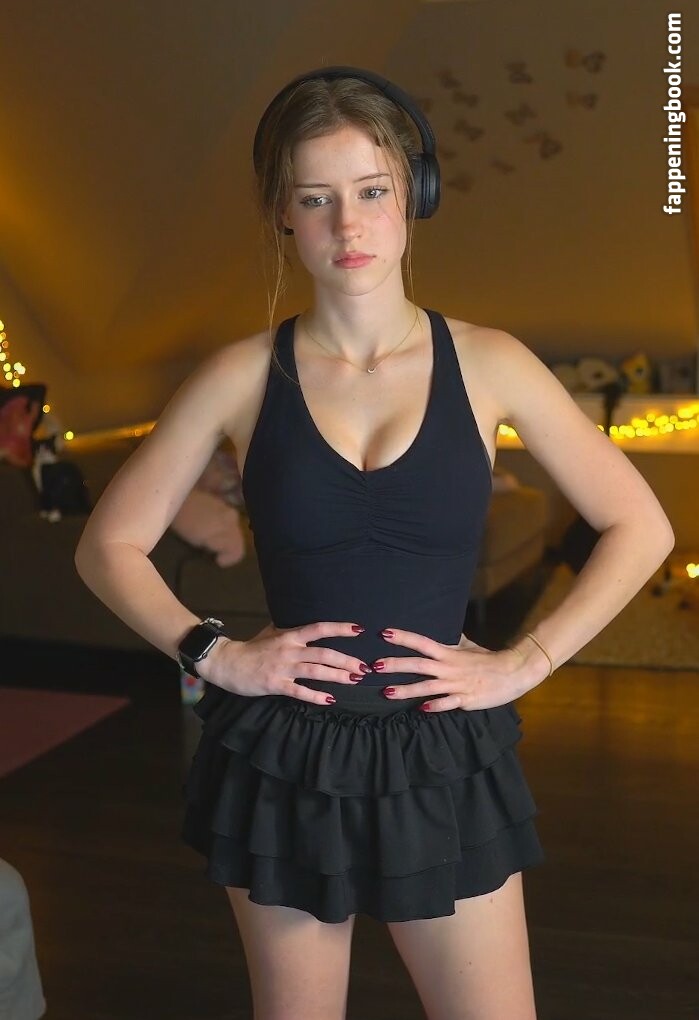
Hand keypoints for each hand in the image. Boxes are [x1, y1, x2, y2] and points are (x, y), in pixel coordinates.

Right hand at [198, 620, 369, 705]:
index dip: (340, 628)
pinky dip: (316, 696)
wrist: (227, 662)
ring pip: (316, 671)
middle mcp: (289, 649)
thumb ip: (290, 630)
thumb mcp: (271, 633)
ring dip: (337, 676)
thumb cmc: (251, 648)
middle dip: (346, 660)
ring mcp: (283, 667)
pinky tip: (330, 699)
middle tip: (364, 667)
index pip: (319, 628)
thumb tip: (308, 626)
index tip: (359, 630)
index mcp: (289, 635)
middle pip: (324, 653)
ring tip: (354, 680)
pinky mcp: (275, 684)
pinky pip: (300, 691)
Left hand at [372, 627, 543, 712]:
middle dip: (396, 665)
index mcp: (449, 653)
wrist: (513, 672)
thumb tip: (444, 629)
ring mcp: (457, 685)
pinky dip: (433, 706)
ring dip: (406, 690)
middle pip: (418, 664)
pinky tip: (419, 709)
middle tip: (375, 666)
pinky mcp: (466, 700)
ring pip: (427, 687)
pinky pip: (446, 704)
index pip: (422, 642)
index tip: (384, 633)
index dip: (403, 637)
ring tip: (387, 692)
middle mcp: (449, 668)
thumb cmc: (489, 659)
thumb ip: (453, 641)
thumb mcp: (469, 646)